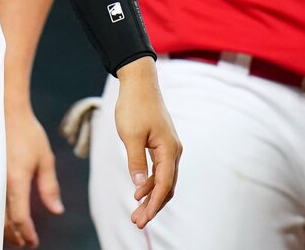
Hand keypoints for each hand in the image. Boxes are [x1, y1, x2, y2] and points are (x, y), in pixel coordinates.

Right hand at [4, 99, 63, 247]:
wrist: (5, 110)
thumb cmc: (27, 132)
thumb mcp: (45, 159)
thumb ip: (49, 187)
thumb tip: (56, 211)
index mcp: (16, 180)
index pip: (20, 217)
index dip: (27, 233)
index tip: (33, 241)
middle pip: (3, 222)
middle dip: (15, 236)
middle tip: (26, 242)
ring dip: (3, 229)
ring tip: (15, 235)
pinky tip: (1, 218)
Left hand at [114, 57, 179, 228]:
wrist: (139, 82)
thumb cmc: (134, 106)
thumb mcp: (130, 135)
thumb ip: (135, 161)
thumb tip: (139, 187)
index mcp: (169, 149)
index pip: (164, 185)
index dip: (153, 204)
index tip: (142, 218)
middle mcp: (173, 151)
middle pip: (167, 186)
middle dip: (153, 206)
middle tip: (137, 222)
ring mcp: (169, 148)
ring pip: (164, 179)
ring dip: (151, 196)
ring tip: (137, 212)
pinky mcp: (162, 144)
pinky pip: (160, 170)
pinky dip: (151, 183)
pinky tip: (140, 192)